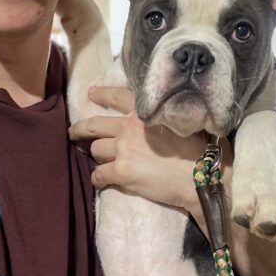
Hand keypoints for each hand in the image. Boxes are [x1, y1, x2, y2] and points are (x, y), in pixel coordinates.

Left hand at [69, 86, 204, 210]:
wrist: (201, 175)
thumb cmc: (198, 149)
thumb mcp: (180, 120)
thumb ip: (161, 115)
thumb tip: (157, 117)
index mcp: (143, 111)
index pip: (117, 96)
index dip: (101, 93)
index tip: (91, 93)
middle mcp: (129, 126)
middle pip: (94, 125)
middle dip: (80, 129)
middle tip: (74, 133)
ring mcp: (123, 149)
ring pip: (96, 150)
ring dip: (98, 156)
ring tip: (102, 162)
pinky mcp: (121, 172)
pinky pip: (99, 175)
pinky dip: (98, 179)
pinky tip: (102, 182)